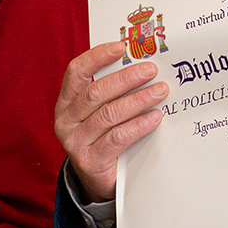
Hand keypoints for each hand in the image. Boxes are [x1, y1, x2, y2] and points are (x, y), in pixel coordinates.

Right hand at [54, 41, 168, 202]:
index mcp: (66, 102)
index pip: (77, 72)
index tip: (121, 47)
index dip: (97, 57)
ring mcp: (75, 142)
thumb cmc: (102, 138)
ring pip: (108, 114)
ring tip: (160, 92)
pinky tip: (155, 117)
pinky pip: (117, 138)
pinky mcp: (89, 161)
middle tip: (151, 71)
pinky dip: (138, 125)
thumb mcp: (100, 112)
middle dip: (126, 78)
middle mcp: (66, 120)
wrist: (96, 180)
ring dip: (138, 100)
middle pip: (96, 92)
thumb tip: (141, 66)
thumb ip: (111, 93)